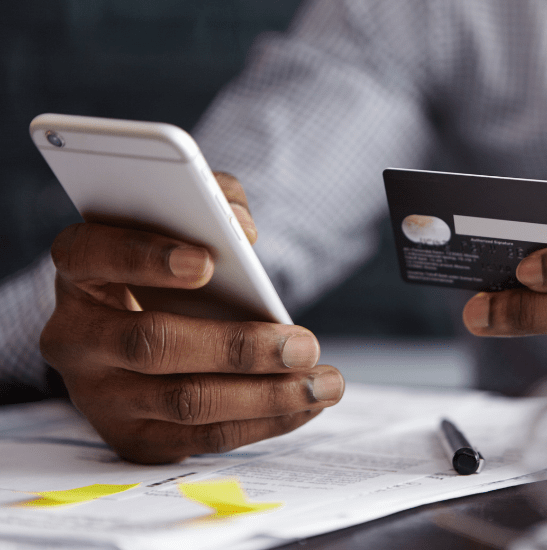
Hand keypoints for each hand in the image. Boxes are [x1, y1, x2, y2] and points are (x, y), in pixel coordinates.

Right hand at [40, 173, 343, 463]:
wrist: (138, 336)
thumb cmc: (168, 268)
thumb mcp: (180, 225)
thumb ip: (212, 203)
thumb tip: (243, 230)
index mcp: (79, 270)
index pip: (92, 255)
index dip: (146, 257)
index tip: (209, 261)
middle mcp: (76, 337)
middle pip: (152, 345)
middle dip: (238, 347)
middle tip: (304, 344)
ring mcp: (100, 396)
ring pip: (186, 402)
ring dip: (267, 396)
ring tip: (324, 382)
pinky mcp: (134, 438)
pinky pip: (204, 438)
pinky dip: (265, 423)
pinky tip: (306, 404)